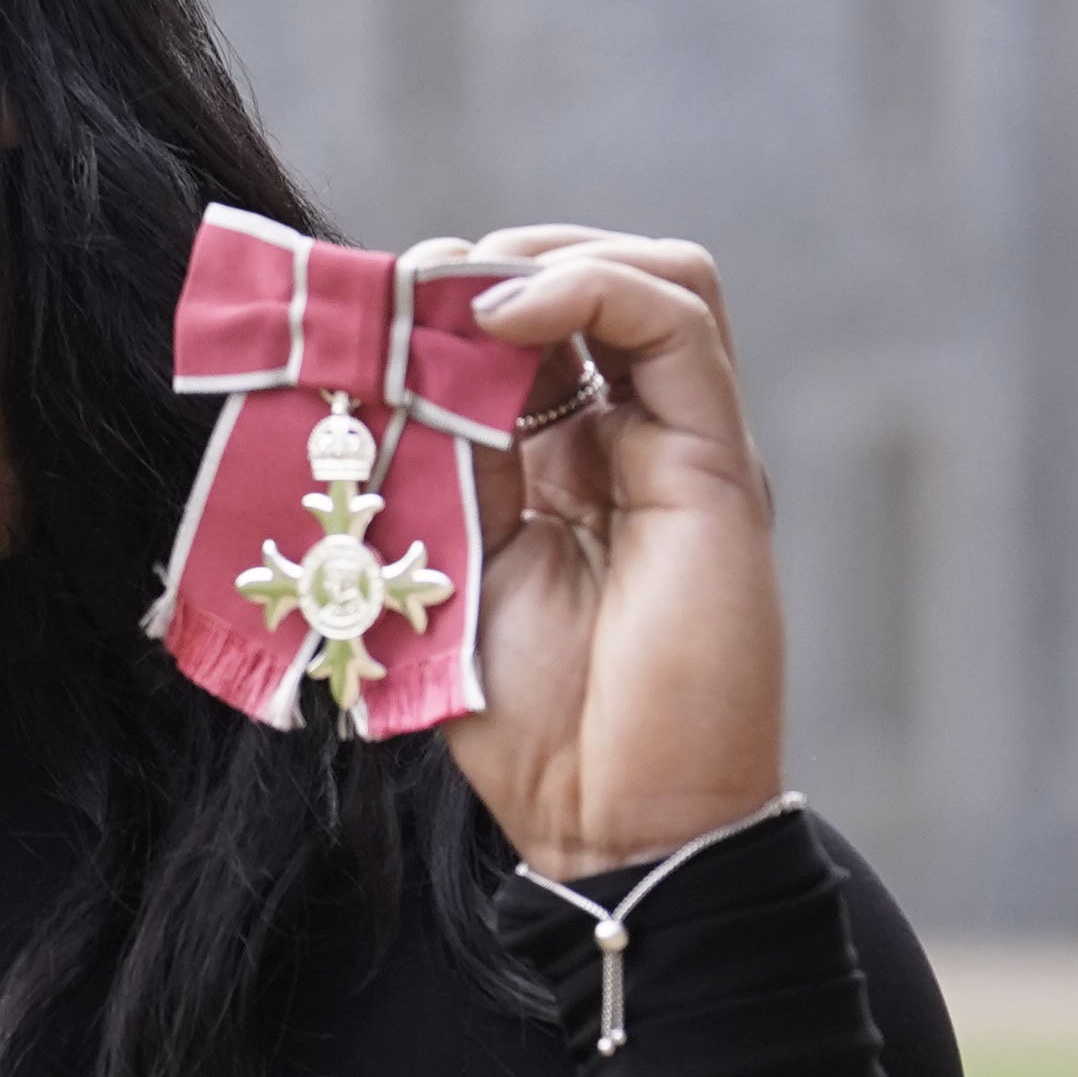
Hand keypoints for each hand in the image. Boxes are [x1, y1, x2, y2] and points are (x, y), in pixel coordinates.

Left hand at [418, 226, 786, 874]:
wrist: (606, 818)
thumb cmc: (522, 721)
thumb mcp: (441, 564)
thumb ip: (429, 466)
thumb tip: (378, 366)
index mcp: (563, 466)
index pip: (520, 334)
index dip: (444, 305)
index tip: (359, 316)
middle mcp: (632, 442)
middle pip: (587, 286)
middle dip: (486, 267)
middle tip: (399, 292)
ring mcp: (682, 446)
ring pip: (649, 277)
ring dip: (541, 258)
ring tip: (453, 293)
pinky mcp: (717, 463)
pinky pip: (675, 317)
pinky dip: (587, 284)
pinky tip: (501, 315)